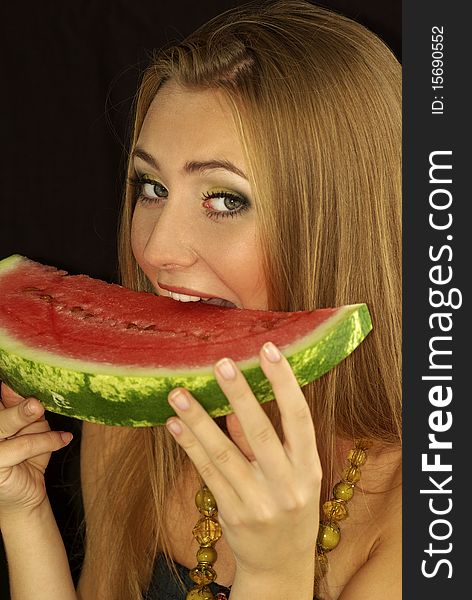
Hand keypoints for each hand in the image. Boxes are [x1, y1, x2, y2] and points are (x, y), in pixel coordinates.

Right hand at [0, 382, 71, 518]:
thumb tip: (23, 389)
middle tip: (33, 400)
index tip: (20, 377)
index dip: (8, 388)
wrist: (28, 493)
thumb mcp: (32, 427)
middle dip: (14, 403)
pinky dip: (46, 440)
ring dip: (27, 419)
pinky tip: (63, 439)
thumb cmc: (30, 456)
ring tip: (40, 410)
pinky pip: (22, 446)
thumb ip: (26, 410)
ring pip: (4, 426)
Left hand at [165, 342, 320, 577]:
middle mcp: (288, 485)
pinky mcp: (233, 515)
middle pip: (261, 433)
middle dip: (240, 395)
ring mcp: (259, 503)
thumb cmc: (290, 507)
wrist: (282, 565)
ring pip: (224, 454)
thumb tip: (236, 406)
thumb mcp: (293, 474)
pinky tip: (174, 425)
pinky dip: (190, 447)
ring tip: (178, 393)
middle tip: (220, 364)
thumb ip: (267, 440)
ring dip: (199, 420)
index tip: (268, 351)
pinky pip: (208, 474)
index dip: (284, 382)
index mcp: (308, 467)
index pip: (299, 417)